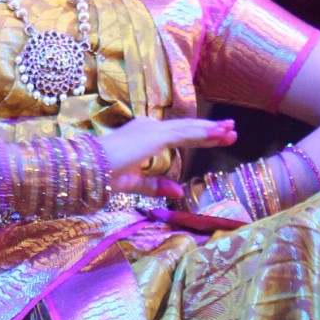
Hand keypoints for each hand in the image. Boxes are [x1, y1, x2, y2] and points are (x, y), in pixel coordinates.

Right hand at [99, 116, 235, 197]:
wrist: (87, 168)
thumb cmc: (103, 175)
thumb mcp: (135, 184)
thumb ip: (156, 186)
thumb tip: (178, 192)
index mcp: (144, 135)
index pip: (179, 135)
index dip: (200, 136)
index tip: (219, 137)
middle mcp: (149, 127)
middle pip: (187, 129)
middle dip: (211, 130)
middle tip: (232, 130)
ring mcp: (152, 130)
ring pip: (189, 129)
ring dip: (211, 130)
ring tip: (231, 130)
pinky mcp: (155, 136)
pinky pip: (184, 134)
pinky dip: (203, 133)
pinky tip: (218, 134)